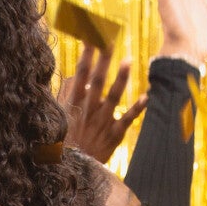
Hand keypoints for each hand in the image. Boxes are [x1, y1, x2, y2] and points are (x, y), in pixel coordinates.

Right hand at [57, 42, 146, 160]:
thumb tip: (76, 77)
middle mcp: (88, 109)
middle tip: (110, 39)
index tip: (91, 37)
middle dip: (103, 59)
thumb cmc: (63, 141)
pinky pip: (127, 118)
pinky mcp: (114, 134)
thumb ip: (67, 95)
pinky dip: (137, 108)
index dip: (86, 55)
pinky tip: (146, 96)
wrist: (71, 169)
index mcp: (74, 103)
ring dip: (121, 78)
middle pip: (97, 79)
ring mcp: (102, 121)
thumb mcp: (59, 116)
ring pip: (113, 96)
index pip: (80, 73)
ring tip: (128, 60)